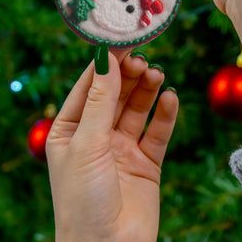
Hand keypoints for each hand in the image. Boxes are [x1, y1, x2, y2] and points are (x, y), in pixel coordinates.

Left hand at [46, 49, 177, 241]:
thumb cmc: (83, 200)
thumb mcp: (87, 144)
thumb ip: (100, 101)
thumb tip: (107, 60)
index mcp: (71, 130)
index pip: (89, 86)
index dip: (106, 63)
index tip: (124, 41)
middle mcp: (97, 136)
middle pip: (116, 94)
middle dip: (129, 76)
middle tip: (144, 60)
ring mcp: (123, 148)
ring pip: (138, 109)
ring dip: (148, 90)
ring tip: (157, 75)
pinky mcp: (147, 161)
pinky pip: (158, 131)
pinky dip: (165, 114)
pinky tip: (170, 99)